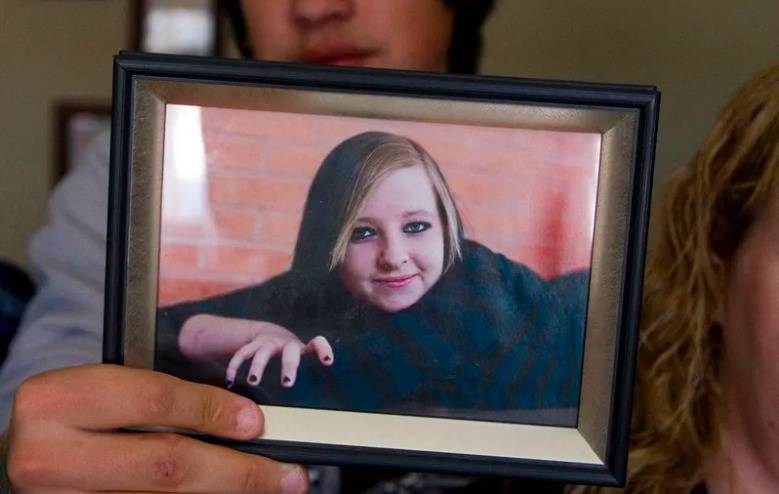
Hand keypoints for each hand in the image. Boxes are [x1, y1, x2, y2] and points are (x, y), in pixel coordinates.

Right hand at [3, 364, 307, 493]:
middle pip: (167, 464)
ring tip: (265, 490)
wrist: (25, 459)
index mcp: (56, 401)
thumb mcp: (102, 394)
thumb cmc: (71, 421)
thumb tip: (241, 420)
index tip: (256, 422)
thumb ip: (157, 401)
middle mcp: (49, 457)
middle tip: (285, 475)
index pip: (153, 400)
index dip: (212, 411)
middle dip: (238, 471)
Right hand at [225, 323, 332, 388]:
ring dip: (259, 366)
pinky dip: (235, 366)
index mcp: (300, 348)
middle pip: (290, 351)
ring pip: (263, 352)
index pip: (316, 343)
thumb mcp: (297, 360)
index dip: (322, 350)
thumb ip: (303, 377)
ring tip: (254, 382)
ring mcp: (268, 342)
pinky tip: (230, 381)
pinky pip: (242, 353)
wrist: (266, 332)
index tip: (328, 361)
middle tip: (288, 383)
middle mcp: (285, 343)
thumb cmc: (287, 356)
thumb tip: (311, 410)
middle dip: (289, 366)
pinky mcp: (252, 344)